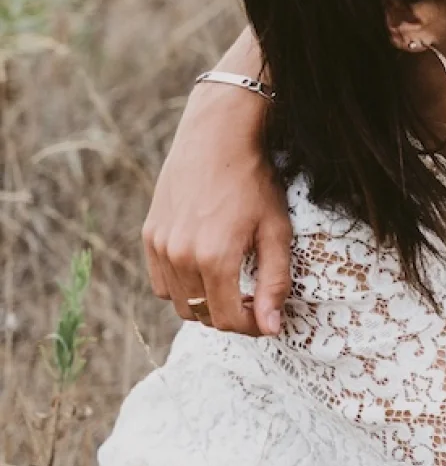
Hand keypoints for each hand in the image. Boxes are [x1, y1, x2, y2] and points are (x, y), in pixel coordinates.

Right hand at [144, 78, 290, 335]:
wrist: (217, 138)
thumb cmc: (253, 181)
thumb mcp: (276, 230)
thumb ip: (274, 282)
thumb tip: (270, 328)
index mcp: (213, 258)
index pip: (226, 319)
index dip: (249, 326)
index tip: (265, 318)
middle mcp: (180, 256)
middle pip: (200, 314)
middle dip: (228, 316)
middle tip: (252, 301)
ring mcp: (160, 246)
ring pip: (178, 301)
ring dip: (204, 302)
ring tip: (231, 284)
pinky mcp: (149, 234)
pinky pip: (161, 281)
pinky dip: (182, 285)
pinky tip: (205, 268)